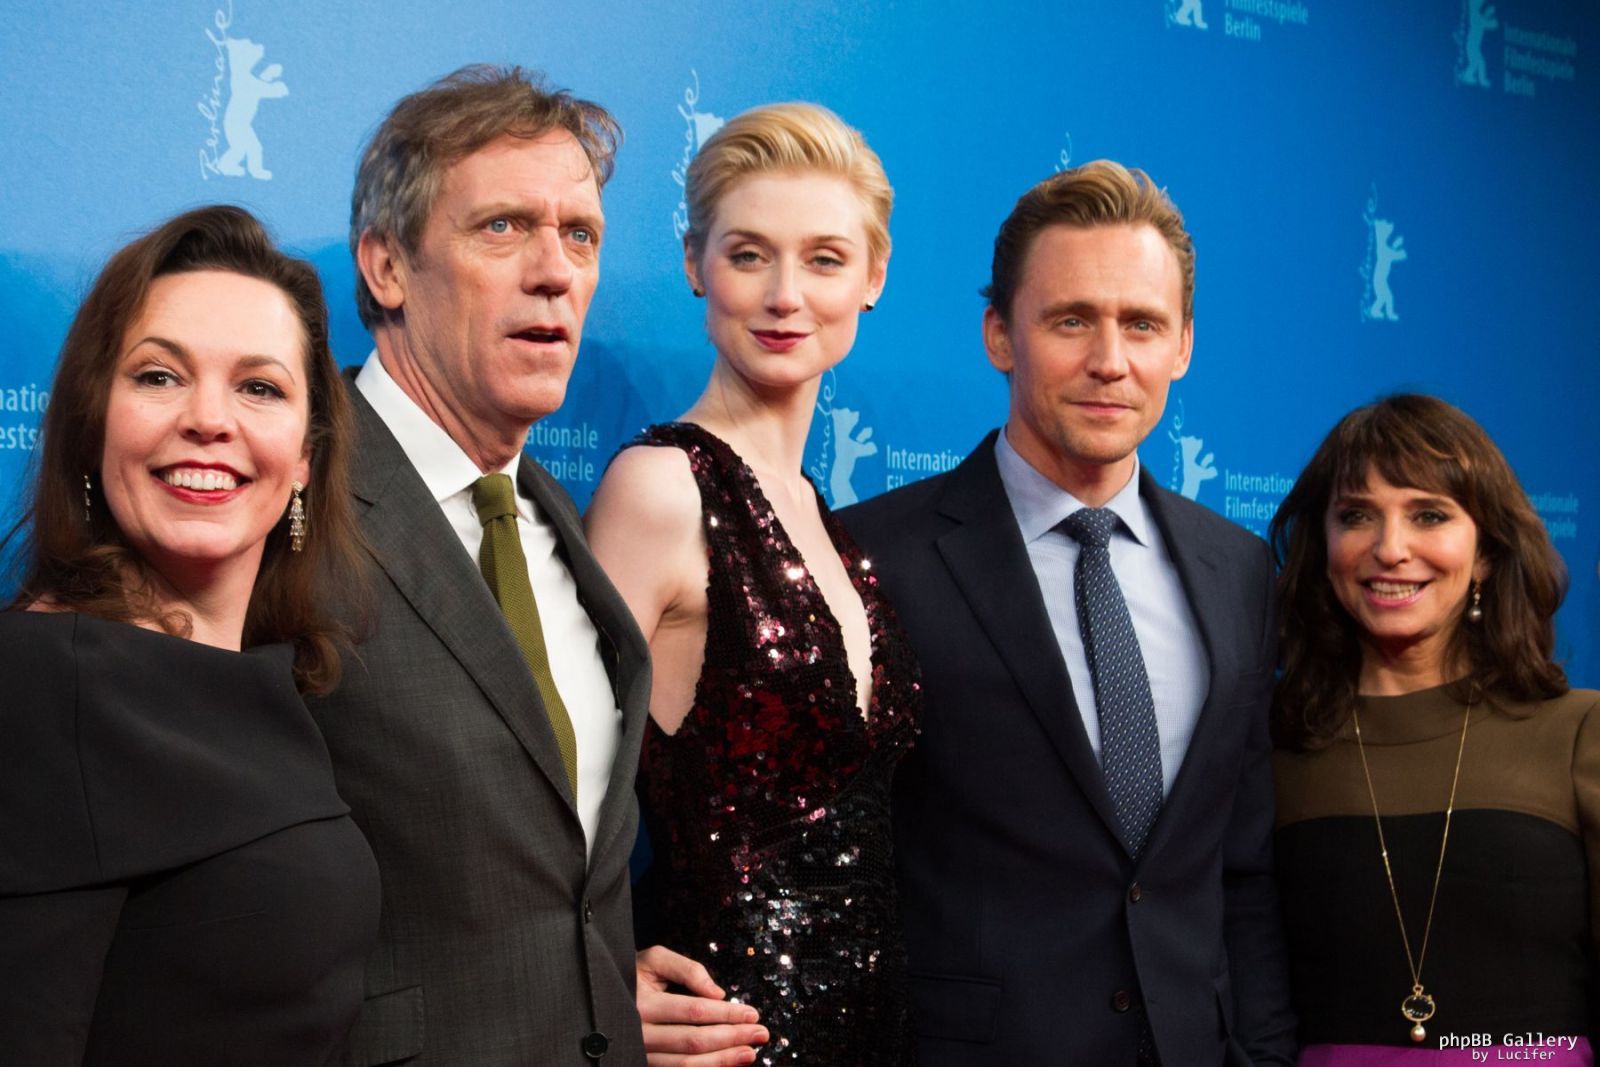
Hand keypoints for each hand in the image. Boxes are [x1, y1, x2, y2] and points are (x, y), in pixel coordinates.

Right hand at [637, 944, 768, 1065]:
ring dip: (722, 1061)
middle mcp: (639, 1033)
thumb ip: (688, 970)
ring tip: (750, 1053)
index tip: (753, 1013)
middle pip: (693, 1041)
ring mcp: (641, 1053)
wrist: (602, 995)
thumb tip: (718, 994)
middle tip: (761, 1034)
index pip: (694, 1011)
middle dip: (732, 1038)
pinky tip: (725, 1065)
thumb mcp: (655, 959)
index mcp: (642, 1003)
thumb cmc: (633, 974)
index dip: (726, 1014)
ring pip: (686, 1065)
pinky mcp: (644, 1063)